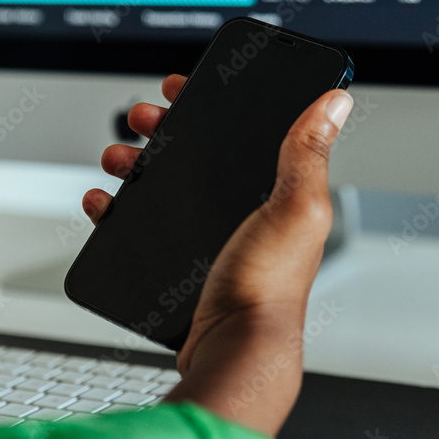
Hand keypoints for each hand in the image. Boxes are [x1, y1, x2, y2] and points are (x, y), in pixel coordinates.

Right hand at [84, 74, 352, 434]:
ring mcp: (210, 238)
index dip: (213, 104)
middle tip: (144, 119)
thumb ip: (309, 153)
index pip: (244, 131)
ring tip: (119, 158)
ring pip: (164, 186)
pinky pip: (141, 227)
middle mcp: (244, 212)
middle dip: (164, 128)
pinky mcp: (180, 264)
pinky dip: (118, 210)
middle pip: (197, 154)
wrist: (232, 351)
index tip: (185, 87)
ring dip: (135, 163)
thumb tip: (334, 102)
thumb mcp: (295, 209)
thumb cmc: (268, 288)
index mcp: (275, 193)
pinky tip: (105, 203)